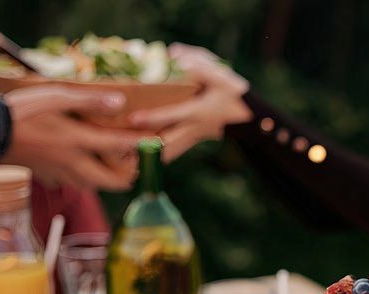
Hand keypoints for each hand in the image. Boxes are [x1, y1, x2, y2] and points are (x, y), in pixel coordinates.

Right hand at [0, 86, 146, 189]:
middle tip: (137, 161)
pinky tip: (81, 164)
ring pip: (94, 185)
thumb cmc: (21, 110)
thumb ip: (89, 101)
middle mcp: (72, 163)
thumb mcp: (55, 96)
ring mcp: (59, 174)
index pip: (118, 146)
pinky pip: (73, 183)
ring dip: (107, 178)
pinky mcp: (48, 178)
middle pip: (112, 181)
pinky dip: (84, 177)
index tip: (156, 143)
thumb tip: (120, 103)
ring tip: (113, 163)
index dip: (140, 145)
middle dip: (129, 174)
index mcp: (76, 141)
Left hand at [128, 44, 252, 160]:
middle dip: (144, 147)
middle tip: (121, 150)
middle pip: (165, 142)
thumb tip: (173, 53)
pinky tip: (141, 164)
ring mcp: (191, 136)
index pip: (172, 115)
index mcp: (198, 111)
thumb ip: (198, 63)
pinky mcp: (191, 140)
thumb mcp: (220, 75)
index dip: (153, 118)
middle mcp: (192, 127)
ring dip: (148, 157)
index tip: (134, 119)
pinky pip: (171, 152)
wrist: (247, 117)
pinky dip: (157, 157)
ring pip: (167, 151)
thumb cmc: (232, 92)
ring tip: (125, 162)